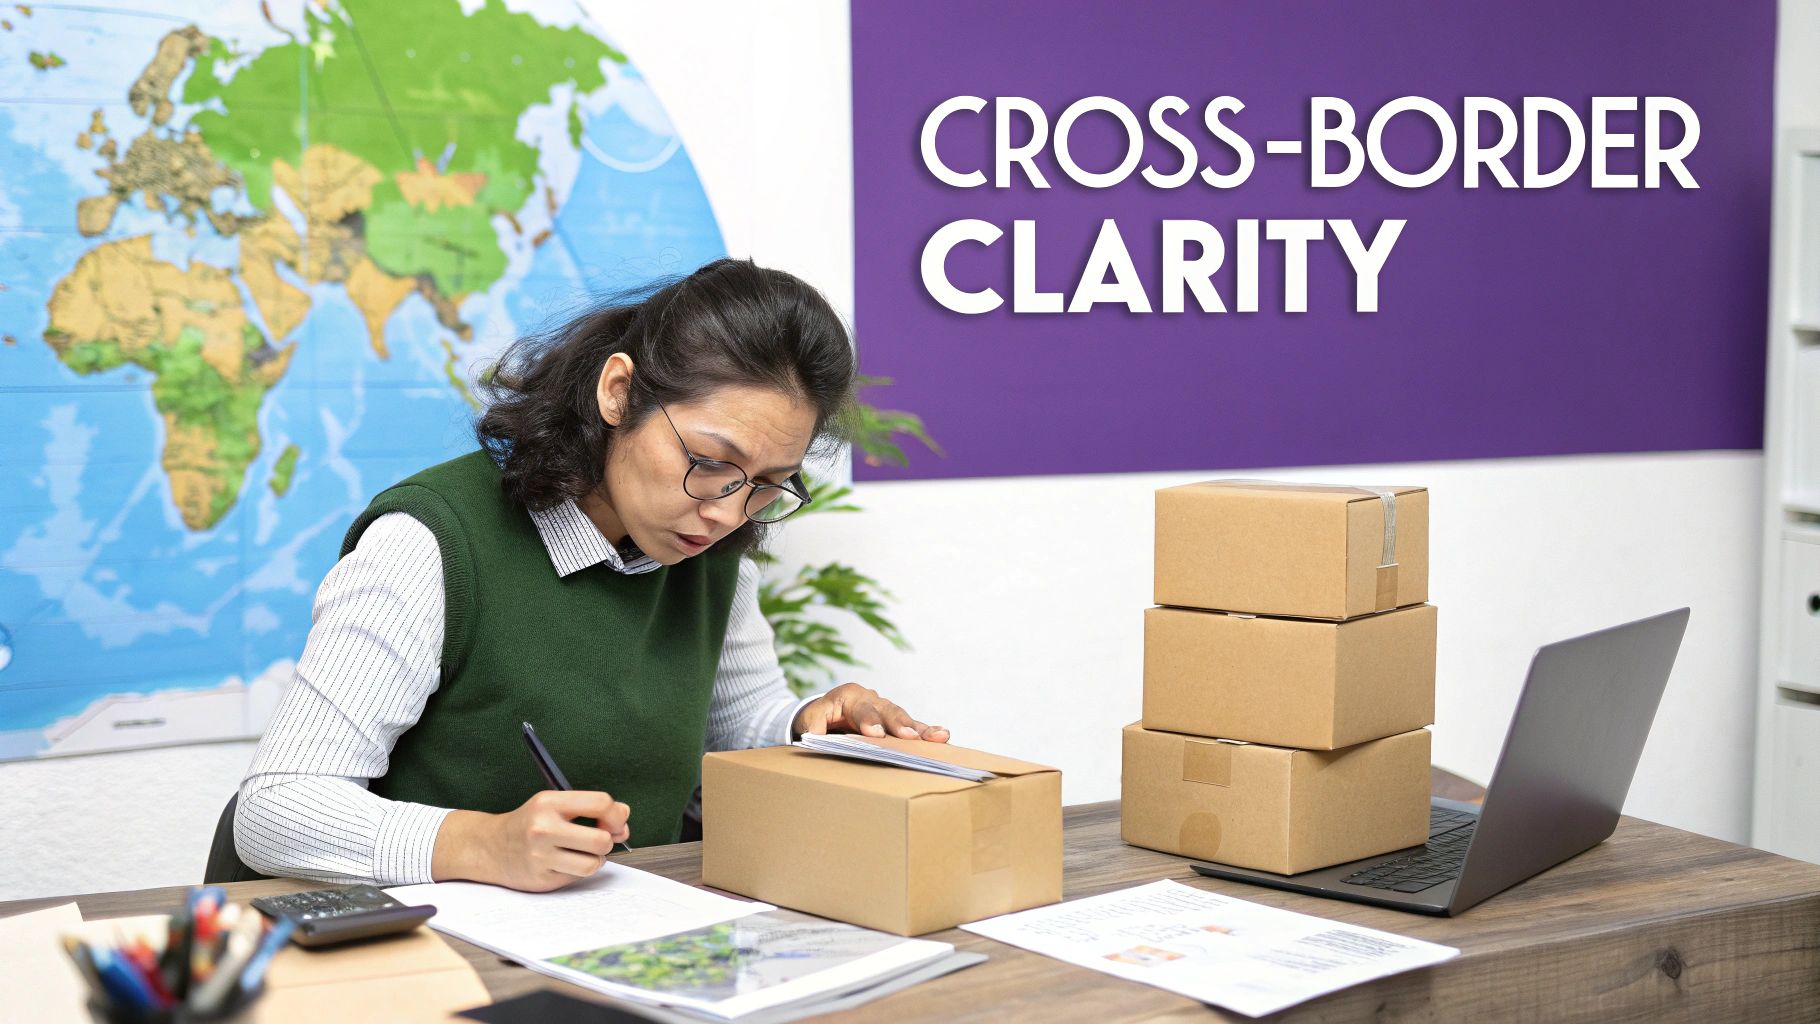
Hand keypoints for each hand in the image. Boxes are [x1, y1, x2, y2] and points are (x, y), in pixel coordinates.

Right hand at [434, 790, 629, 890]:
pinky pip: (577, 877)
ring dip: (594, 860)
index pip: (600, 803)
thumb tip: (623, 819)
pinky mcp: (541, 879)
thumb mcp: (555, 804)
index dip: (616, 814)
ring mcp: (541, 856)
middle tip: (599, 840)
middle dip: (607, 841)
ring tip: (582, 853)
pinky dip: (579, 871)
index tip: (615, 822)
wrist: (491, 847)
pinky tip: (566, 863)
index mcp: (549, 802)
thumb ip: (590, 807)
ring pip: (592, 864)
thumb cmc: (530, 824)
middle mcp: (543, 828)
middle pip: (601, 839)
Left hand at [792, 682, 949, 742]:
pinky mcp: (893, 721)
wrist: (823, 715)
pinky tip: (942, 735)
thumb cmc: (816, 719)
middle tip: (910, 737)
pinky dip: (925, 731)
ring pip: (903, 717)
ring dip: (919, 729)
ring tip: (938, 736)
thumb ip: (813, 726)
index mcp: (848, 695)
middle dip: (899, 724)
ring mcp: (884, 708)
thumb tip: (817, 735)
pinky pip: (910, 726)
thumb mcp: (808, 720)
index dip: (869, 721)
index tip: (876, 734)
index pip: (861, 709)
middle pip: (887, 711)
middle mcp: (870, 698)